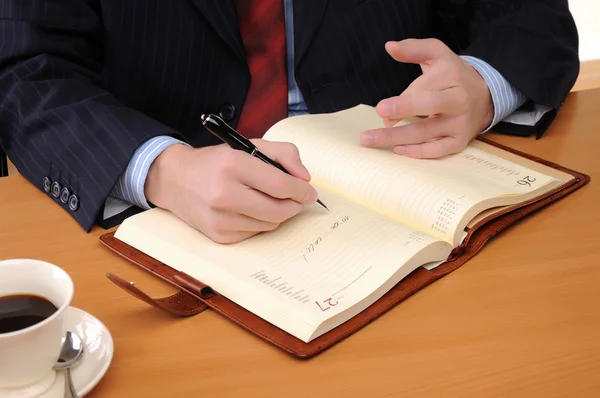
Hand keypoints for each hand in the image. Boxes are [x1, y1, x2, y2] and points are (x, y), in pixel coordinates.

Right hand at [144, 141, 317, 243]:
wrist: (175, 179)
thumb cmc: (217, 161)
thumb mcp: (250, 145)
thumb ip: (284, 154)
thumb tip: (305, 179)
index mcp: (233, 165)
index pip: (280, 186)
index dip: (301, 191)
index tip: (310, 192)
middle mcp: (224, 193)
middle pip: (278, 210)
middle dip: (294, 206)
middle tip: (297, 199)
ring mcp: (219, 218)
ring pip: (270, 224)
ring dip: (278, 214)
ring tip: (269, 200)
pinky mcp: (218, 235)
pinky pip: (254, 233)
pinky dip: (260, 222)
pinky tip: (250, 210)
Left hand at [360, 38, 493, 157]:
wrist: (486, 97)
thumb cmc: (453, 74)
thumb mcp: (437, 54)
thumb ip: (413, 48)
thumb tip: (389, 47)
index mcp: (452, 75)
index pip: (423, 88)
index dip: (401, 100)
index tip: (380, 108)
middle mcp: (459, 100)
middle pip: (429, 106)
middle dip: (403, 110)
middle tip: (380, 116)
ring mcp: (461, 123)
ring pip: (427, 133)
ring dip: (397, 138)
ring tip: (370, 140)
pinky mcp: (460, 141)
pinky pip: (438, 150)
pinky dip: (417, 152)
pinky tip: (397, 150)